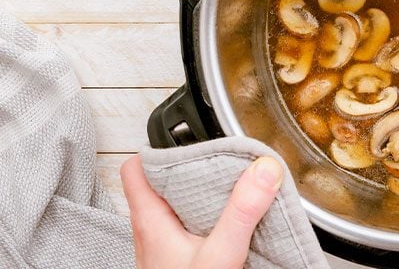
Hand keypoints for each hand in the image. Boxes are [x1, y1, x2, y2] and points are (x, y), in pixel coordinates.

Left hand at [120, 154, 283, 268]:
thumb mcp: (221, 253)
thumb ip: (242, 211)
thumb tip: (263, 170)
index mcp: (150, 221)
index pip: (135, 168)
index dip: (159, 149)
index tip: (191, 142)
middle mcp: (152, 232)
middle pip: (163, 184)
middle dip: (195, 170)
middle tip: (224, 163)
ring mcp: (164, 249)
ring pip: (178, 207)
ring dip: (205, 197)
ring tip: (234, 188)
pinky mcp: (179, 261)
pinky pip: (190, 229)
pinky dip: (211, 220)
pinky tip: (234, 225)